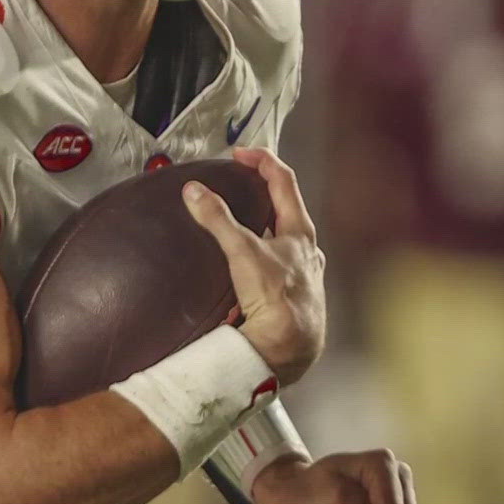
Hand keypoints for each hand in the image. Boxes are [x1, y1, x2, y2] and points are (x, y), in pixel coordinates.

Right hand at [183, 148, 325, 385]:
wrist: (289, 349)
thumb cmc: (278, 299)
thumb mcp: (243, 252)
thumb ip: (218, 219)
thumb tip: (196, 192)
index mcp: (301, 231)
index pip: (284, 181)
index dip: (262, 161)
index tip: (241, 154)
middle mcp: (307, 251)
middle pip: (286, 209)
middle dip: (263, 193)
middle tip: (241, 183)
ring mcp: (302, 275)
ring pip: (283, 240)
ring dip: (263, 227)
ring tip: (240, 224)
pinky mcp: (292, 297)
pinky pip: (276, 267)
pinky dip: (260, 258)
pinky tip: (246, 270)